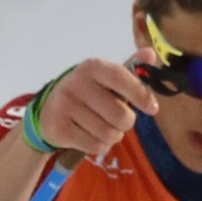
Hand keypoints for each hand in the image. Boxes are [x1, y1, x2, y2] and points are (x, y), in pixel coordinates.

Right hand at [34, 58, 156, 158]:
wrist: (48, 112)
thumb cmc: (87, 93)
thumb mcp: (105, 78)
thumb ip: (129, 69)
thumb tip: (150, 54)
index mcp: (91, 67)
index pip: (121, 78)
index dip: (140, 94)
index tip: (153, 109)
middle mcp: (76, 84)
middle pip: (118, 114)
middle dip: (126, 123)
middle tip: (121, 122)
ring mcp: (65, 107)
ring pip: (108, 133)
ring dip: (113, 136)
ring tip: (106, 130)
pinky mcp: (59, 129)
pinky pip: (94, 145)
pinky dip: (100, 146)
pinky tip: (93, 138)